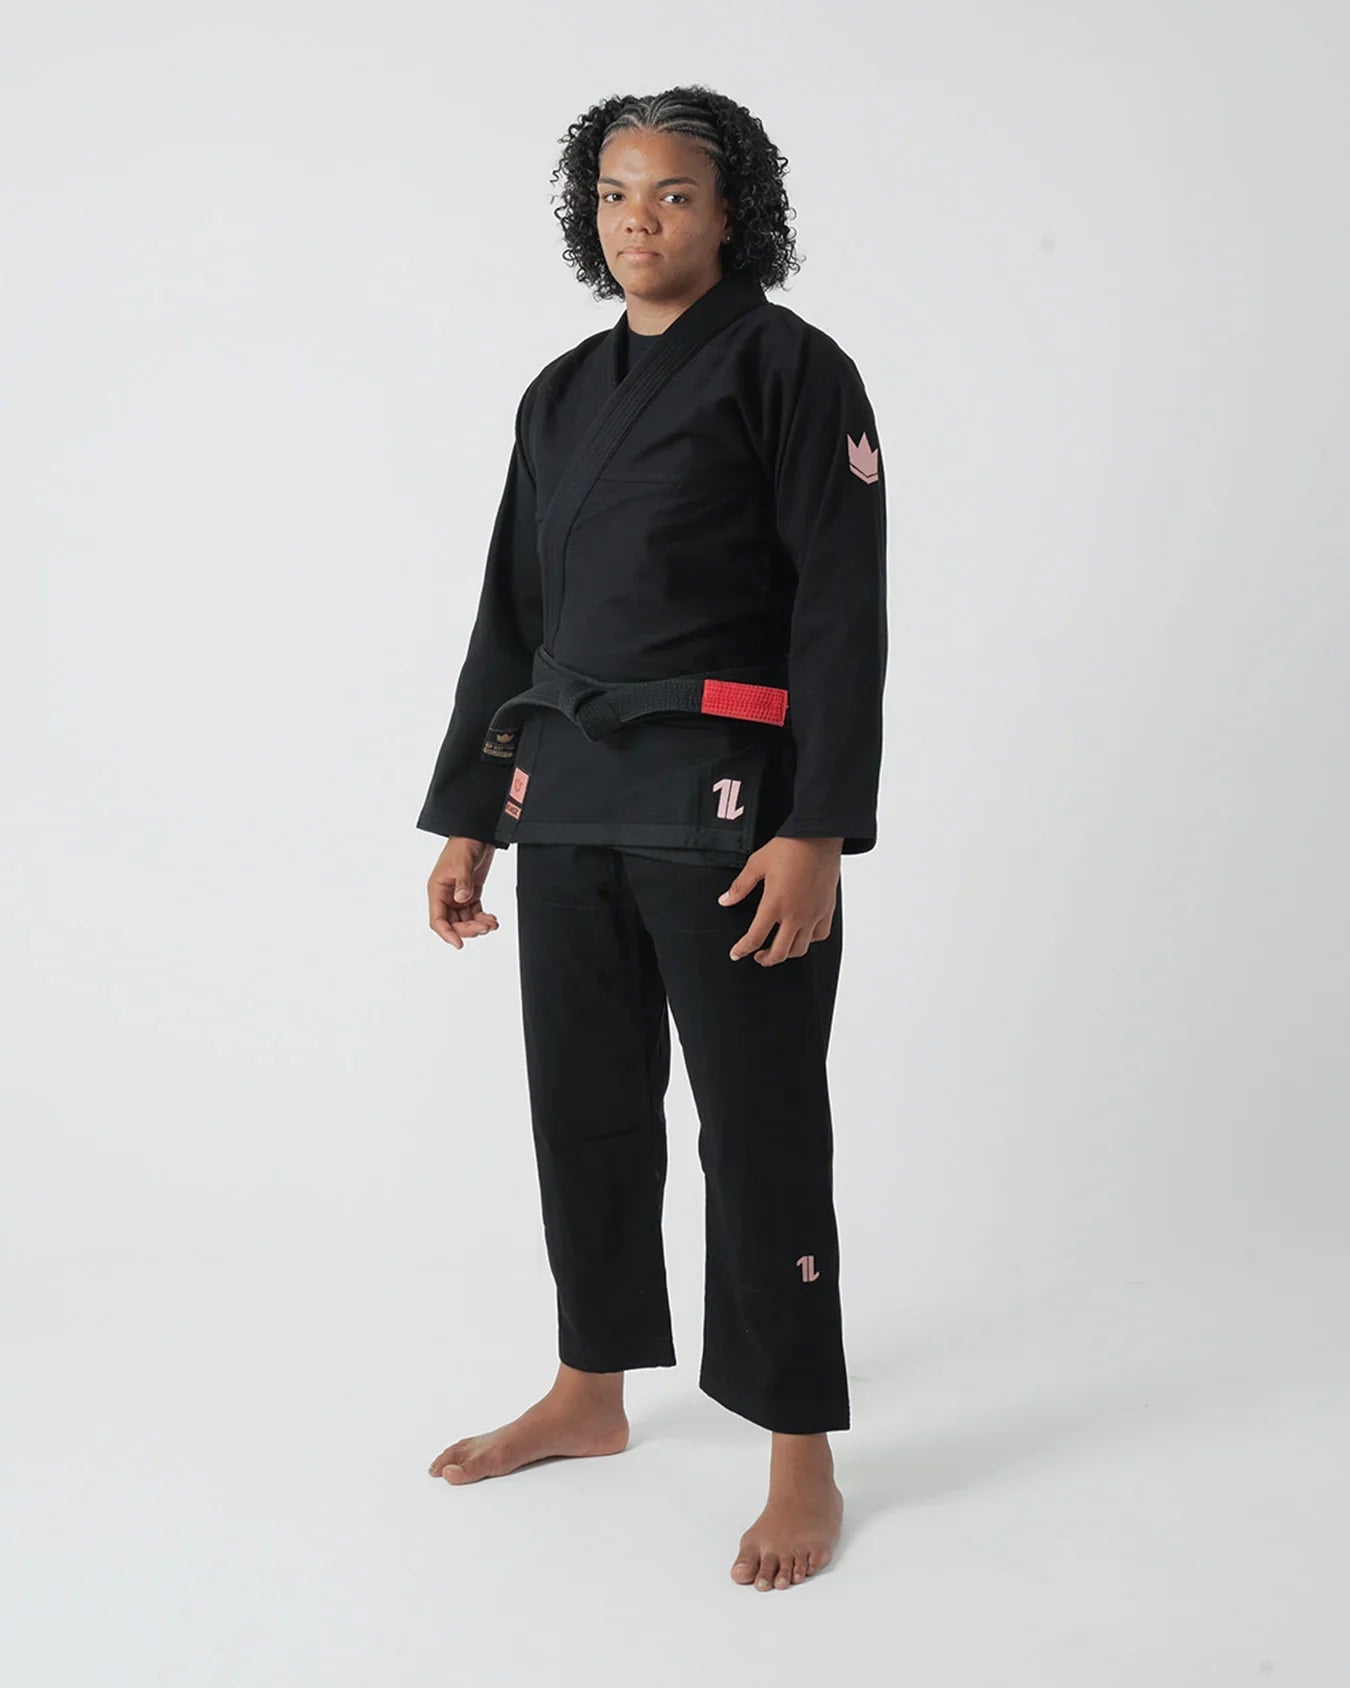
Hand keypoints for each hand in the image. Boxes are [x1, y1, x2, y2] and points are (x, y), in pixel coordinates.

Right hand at [428, 836, 500, 948]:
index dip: (447, 933)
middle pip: (453, 923)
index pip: (437, 919)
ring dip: (478, 925)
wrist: (477, 833)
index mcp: (437, 890)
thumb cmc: (463, 844)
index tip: (459, 944)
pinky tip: (492, 920)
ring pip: (465, 920)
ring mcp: (458, 895)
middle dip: (468, 929)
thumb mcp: (462, 863)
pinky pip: (475, 913)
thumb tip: (462, 899)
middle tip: (484, 928)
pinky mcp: (470, 893)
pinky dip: (483, 918)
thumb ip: (463, 882)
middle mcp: (446, 896)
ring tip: (492, 924)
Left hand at [718, 835, 842, 964]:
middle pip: (779, 953)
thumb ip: (740, 886)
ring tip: (779, 949)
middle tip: (758, 957)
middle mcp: (794, 915)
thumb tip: (725, 900)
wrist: (819, 837)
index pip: (754, 938)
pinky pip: (820, 935)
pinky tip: (802, 935)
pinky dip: (810, 940)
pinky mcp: (826, 909)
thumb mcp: (757, 864)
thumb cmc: (790, 847)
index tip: (736, 953)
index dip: (742, 950)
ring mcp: (812, 914)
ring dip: (786, 954)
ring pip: (800, 949)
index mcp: (774, 904)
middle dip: (765, 959)